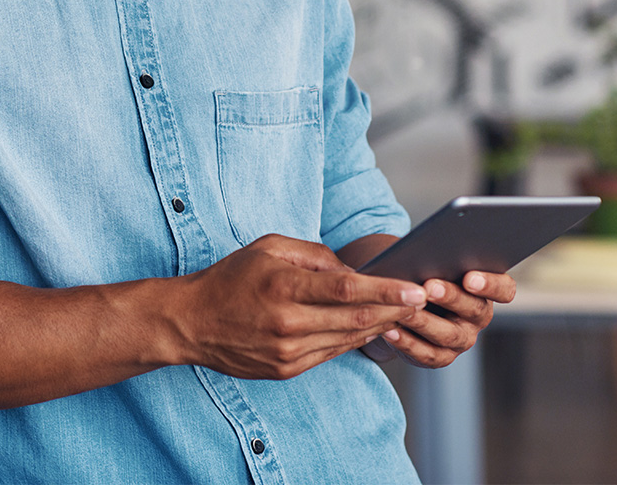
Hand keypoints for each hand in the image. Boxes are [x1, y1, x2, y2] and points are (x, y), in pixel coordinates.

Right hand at [172, 234, 428, 379]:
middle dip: (395, 310)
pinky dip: (355, 340)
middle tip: (423, 299)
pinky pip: (332, 353)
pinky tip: (371, 328)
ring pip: (348, 339)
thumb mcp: (268, 247)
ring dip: (381, 327)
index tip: (415, 288)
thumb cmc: (232, 278)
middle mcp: (287, 322)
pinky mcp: (286, 370)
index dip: (385, 290)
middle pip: (355, 319)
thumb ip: (314, 254)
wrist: (192, 322)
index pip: (346, 290)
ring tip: (405, 313)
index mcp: (283, 286)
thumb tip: (351, 270)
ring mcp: (287, 351)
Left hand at [366, 270, 516, 368]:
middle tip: (429, 287)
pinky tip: (390, 331)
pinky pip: (427, 353)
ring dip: (425, 322)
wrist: (406, 302)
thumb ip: (438, 258)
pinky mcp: (441, 357)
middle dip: (451, 297)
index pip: (504, 289)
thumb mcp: (434, 263)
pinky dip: (407, 343)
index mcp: (486, 290)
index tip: (469, 277)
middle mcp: (479, 316)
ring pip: (449, 334)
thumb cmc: (423, 273)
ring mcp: (463, 340)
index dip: (491, 285)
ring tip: (405, 310)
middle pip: (474, 309)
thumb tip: (426, 251)